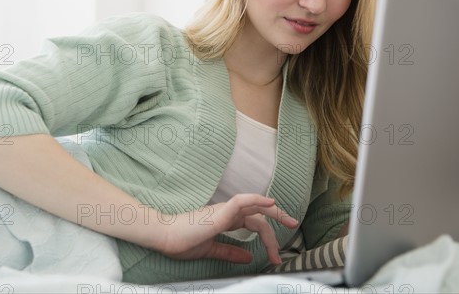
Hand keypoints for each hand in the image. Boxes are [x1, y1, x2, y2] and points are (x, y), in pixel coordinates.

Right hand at [157, 194, 297, 264]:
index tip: (275, 253)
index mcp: (224, 220)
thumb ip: (230, 252)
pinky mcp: (219, 213)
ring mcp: (222, 211)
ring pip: (253, 205)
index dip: (266, 236)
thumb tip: (248, 257)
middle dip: (277, 218)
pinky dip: (256, 200)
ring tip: (288, 220)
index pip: (252, 223)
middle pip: (257, 212)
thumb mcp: (211, 250)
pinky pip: (241, 201)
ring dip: (273, 211)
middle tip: (293, 226)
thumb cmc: (182, 241)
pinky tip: (269, 202)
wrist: (165, 237)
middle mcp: (225, 212)